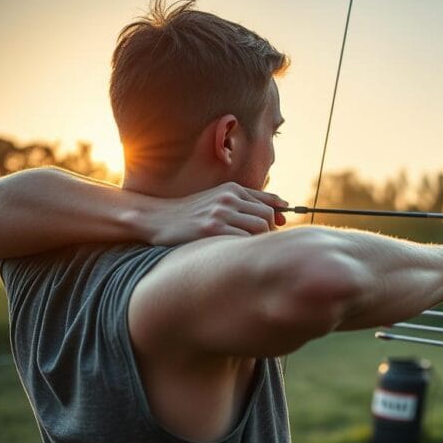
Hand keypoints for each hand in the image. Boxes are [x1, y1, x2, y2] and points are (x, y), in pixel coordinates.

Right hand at [145, 182, 288, 245]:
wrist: (158, 219)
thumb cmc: (193, 213)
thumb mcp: (219, 199)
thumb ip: (248, 201)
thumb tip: (284, 208)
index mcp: (232, 189)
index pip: (269, 202)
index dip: (278, 217)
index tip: (279, 227)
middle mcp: (228, 198)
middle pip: (268, 216)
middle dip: (270, 231)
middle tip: (261, 243)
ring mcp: (220, 213)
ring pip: (259, 228)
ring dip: (260, 241)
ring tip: (249, 248)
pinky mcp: (211, 230)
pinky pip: (243, 240)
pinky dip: (246, 247)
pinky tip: (237, 253)